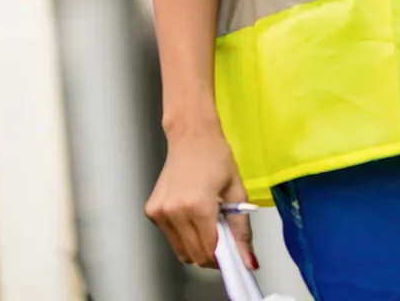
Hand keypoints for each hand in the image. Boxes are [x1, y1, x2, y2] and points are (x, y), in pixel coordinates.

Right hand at [146, 123, 254, 269]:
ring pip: (181, 251)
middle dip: (211, 254)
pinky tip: (190, 215)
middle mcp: (174, 212)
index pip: (210, 252)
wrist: (191, 136)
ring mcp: (160, 213)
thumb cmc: (215, 158)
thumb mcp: (236, 193)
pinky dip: (183, 235)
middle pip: (194, 256)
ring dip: (196, 246)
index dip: (224, 258)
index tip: (232, 254)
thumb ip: (241, 231)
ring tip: (205, 222)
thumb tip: (248, 262)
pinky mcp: (152, 212)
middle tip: (221, 235)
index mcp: (197, 207)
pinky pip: (171, 238)